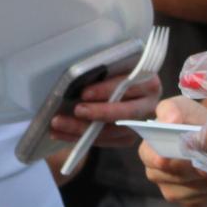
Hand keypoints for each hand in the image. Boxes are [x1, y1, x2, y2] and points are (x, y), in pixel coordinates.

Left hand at [49, 71, 165, 147]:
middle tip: (75, 110)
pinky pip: (103, 141)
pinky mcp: (127, 138)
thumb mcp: (116, 65)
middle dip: (97, 113)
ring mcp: (138, 125)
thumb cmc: (117, 71)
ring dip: (81, 129)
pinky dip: (79, 138)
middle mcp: (148, 106)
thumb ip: (105, 69)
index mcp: (149, 82)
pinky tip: (60, 133)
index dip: (106, 90)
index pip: (129, 86)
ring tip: (58, 123)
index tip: (85, 93)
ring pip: (111, 132)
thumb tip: (79, 74)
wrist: (126, 88)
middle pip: (125, 114)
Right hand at [140, 97, 206, 206]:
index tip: (196, 147)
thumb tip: (169, 121)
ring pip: (201, 187)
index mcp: (148, 152)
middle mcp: (157, 175)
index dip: (177, 156)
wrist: (206, 144)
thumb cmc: (190, 122)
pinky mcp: (193, 204)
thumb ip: (171, 110)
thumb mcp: (181, 109)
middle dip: (205, 163)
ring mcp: (174, 193)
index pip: (157, 159)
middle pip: (182, 175)